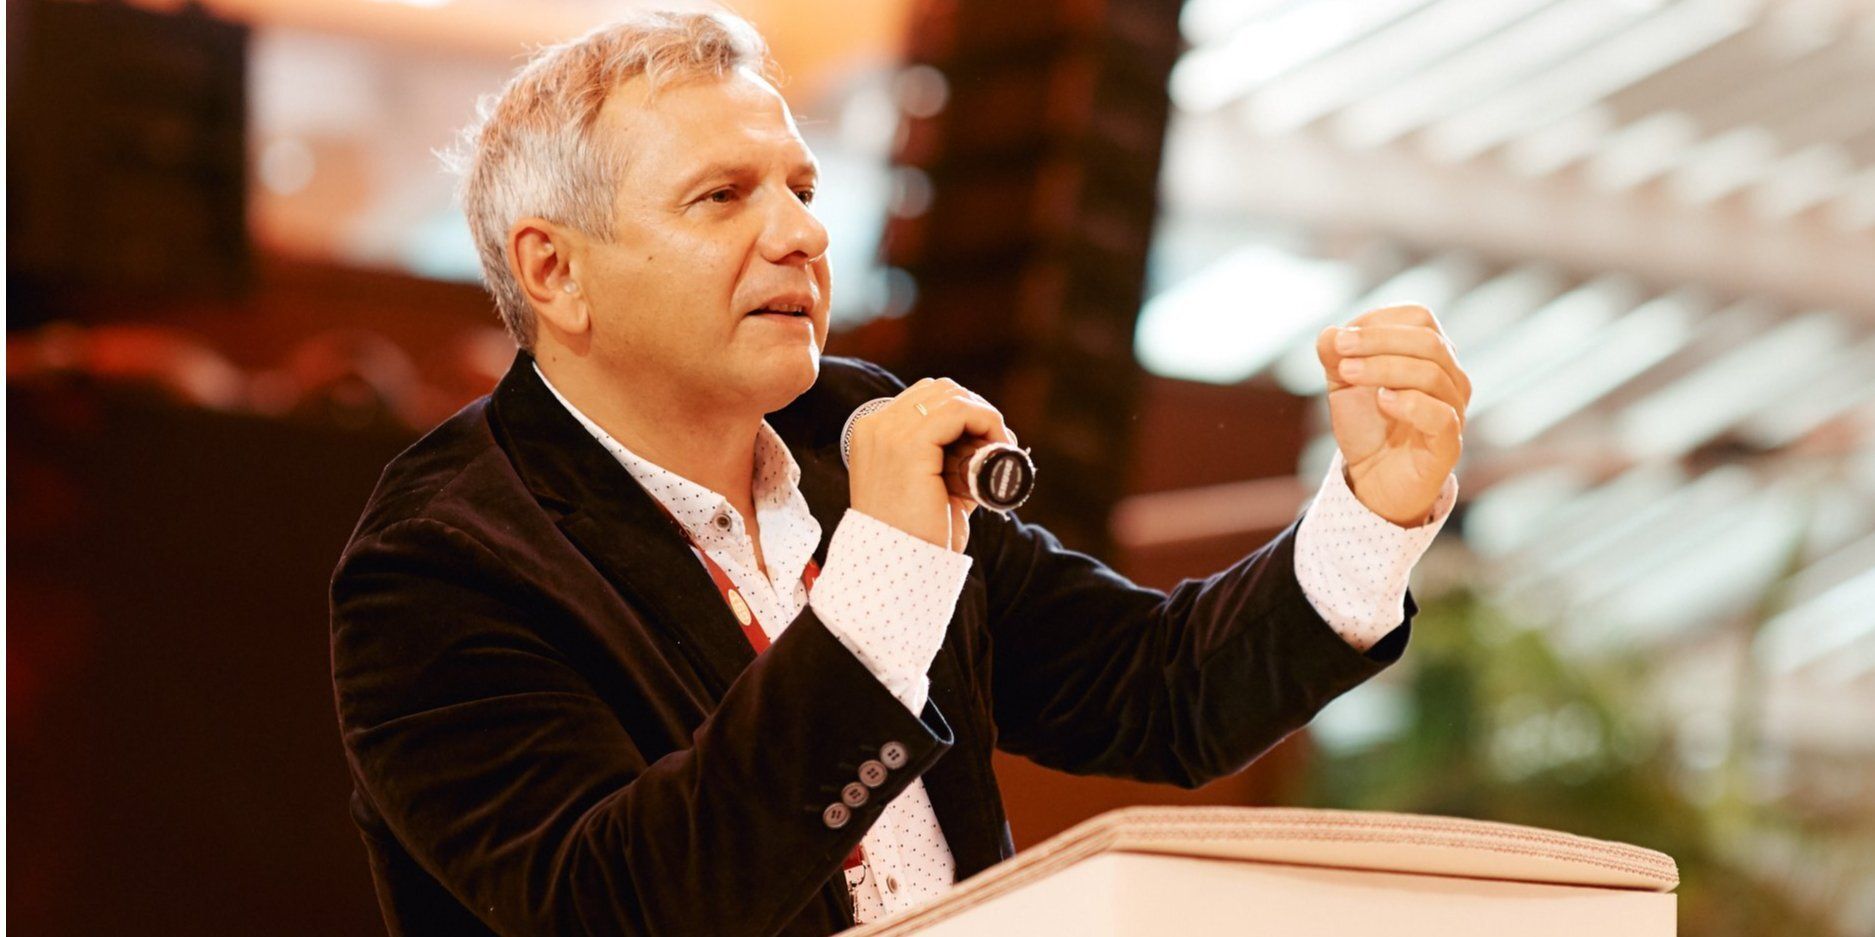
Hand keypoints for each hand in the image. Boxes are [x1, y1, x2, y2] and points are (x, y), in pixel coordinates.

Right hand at [846, 378, 1016, 552]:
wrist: (895, 569)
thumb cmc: (914, 537)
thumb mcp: (926, 488)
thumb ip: (946, 462)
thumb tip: (984, 447)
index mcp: (873, 435)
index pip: (924, 399)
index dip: (962, 413)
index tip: (986, 442)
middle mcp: (876, 427)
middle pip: (940, 390)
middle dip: (975, 411)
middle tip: (997, 444)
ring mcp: (889, 432)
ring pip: (952, 395)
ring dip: (984, 416)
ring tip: (999, 447)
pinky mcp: (909, 443)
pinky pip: (960, 410)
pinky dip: (987, 421)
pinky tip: (998, 445)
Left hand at [1315, 304, 1468, 526]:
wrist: (1373, 479)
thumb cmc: (1367, 425)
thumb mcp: (1342, 384)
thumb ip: (1335, 355)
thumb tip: (1330, 333)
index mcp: (1430, 355)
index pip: (1419, 318)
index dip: (1378, 322)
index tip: (1341, 338)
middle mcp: (1450, 377)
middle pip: (1428, 341)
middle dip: (1378, 341)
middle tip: (1340, 349)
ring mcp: (1454, 409)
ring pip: (1432, 373)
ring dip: (1383, 368)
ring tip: (1348, 374)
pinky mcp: (1449, 443)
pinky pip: (1441, 415)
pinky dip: (1410, 403)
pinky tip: (1382, 401)